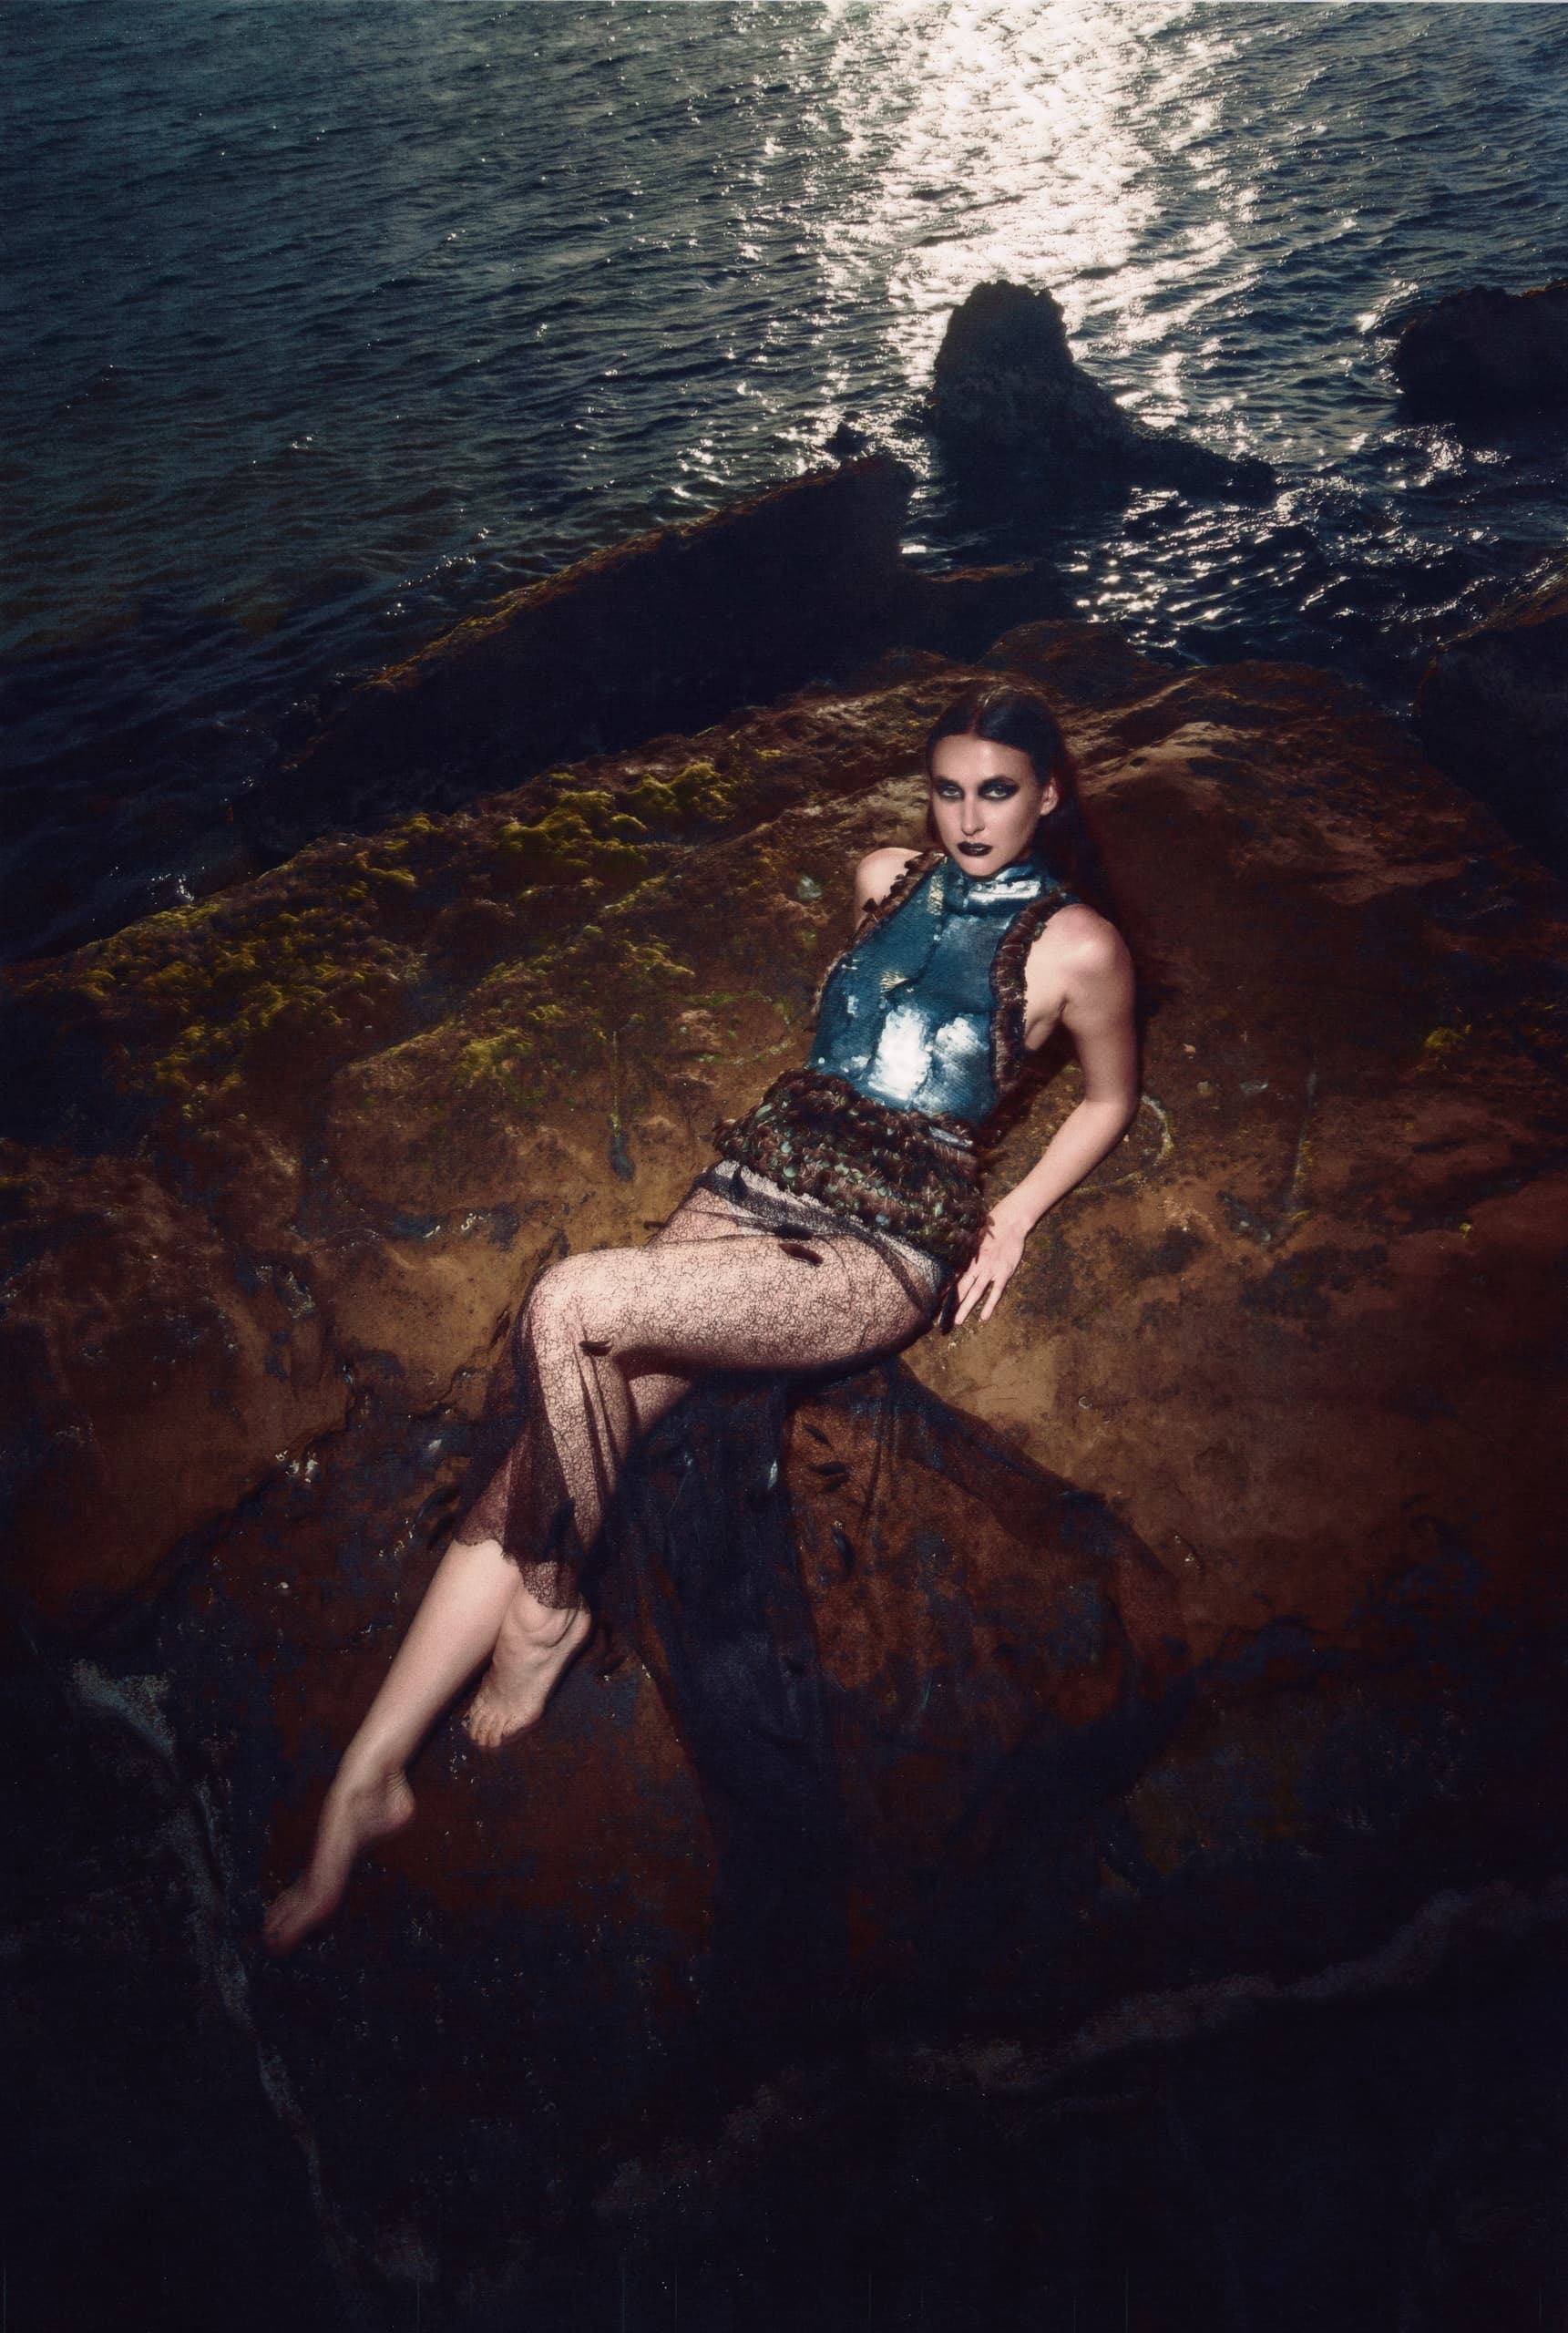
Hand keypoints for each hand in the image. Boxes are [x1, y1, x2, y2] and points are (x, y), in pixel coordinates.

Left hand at [950, 1205, 1031, 1327]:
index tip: (934, 1303)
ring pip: (976, 1293)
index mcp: (969, 1259)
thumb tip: (952, 1251)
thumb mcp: (975, 1238)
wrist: (1010, 1222)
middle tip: (942, 1320)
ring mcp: (991, 1270)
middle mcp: (977, 1267)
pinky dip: (989, 1305)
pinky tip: (984, 1317)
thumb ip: (966, 1248)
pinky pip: (996, 1292)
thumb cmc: (992, 1228)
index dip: (944, 1291)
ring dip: (966, 1307)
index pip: (954, 1278)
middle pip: (962, 1289)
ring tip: (958, 1321)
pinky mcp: (1004, 1273)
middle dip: (952, 1305)